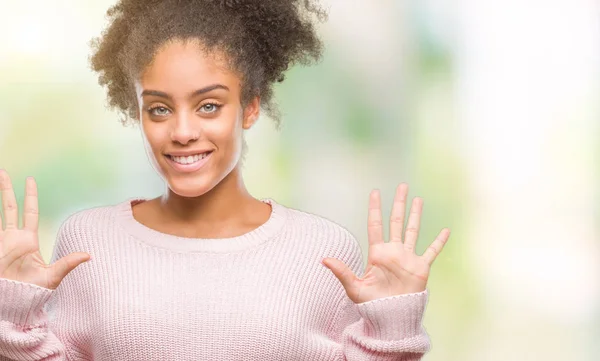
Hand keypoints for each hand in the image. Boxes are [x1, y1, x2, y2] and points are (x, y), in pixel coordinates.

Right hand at [0, 170, 90, 289]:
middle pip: (9, 207)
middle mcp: (13, 237)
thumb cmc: (33, 291)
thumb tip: (88, 255)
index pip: (30, 212)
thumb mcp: (53, 276)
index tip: (29, 180)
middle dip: (6, 190)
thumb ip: (68, 263)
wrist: (14, 302)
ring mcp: (1, 242)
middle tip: (4, 172)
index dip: (30, 196)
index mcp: (28, 240)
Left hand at [322, 183, 449, 303]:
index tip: (375, 192)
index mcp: (377, 253)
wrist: (391, 316)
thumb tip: (324, 260)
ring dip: (416, 215)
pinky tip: (446, 230)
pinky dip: (439, 242)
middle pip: (396, 221)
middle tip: (402, 186)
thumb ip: (342, 271)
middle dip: (399, 203)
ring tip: (418, 199)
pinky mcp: (421, 267)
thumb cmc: (371, 304)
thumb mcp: (354, 287)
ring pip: (413, 230)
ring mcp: (407, 257)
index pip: (376, 225)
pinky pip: (432, 251)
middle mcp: (393, 251)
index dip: (375, 208)